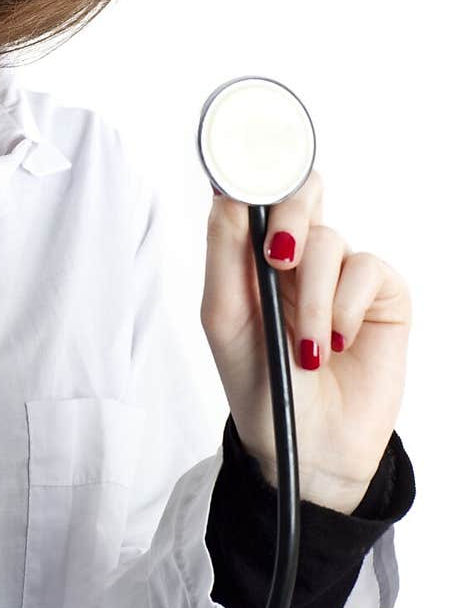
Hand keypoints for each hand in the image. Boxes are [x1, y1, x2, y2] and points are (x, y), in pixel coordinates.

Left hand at [200, 170, 411, 512]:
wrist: (307, 446)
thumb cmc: (259, 384)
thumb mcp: (225, 316)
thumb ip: (225, 249)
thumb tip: (229, 189)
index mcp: (255, 253)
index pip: (261, 190)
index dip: (258, 169)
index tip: (248, 162)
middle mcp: (300, 255)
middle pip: (303, 193)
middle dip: (288, 217)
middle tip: (277, 257)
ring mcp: (342, 273)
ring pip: (329, 240)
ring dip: (311, 295)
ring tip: (306, 348)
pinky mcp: (382, 295)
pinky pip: (368, 268)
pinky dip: (344, 307)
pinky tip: (335, 344)